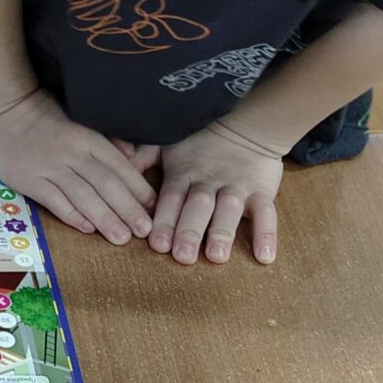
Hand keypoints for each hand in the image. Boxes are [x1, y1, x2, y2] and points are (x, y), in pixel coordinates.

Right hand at [0, 89, 154, 245]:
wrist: (2, 108)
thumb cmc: (42, 112)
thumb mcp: (79, 118)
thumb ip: (106, 139)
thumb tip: (133, 158)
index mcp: (89, 138)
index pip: (120, 167)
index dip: (139, 190)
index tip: (154, 209)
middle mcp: (73, 153)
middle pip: (106, 184)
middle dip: (128, 209)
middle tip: (145, 231)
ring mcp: (50, 167)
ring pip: (83, 195)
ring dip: (105, 218)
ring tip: (121, 238)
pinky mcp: (28, 179)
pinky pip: (54, 200)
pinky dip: (72, 215)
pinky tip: (87, 229)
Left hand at [150, 120, 282, 264]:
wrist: (246, 125)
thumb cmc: (199, 142)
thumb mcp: (166, 144)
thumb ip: (141, 158)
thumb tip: (115, 165)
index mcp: (183, 174)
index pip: (171, 198)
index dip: (164, 220)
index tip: (157, 243)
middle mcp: (209, 183)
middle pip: (198, 206)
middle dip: (189, 230)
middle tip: (182, 256)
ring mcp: (237, 187)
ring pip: (229, 210)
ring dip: (222, 232)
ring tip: (216, 256)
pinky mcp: (262, 191)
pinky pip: (267, 213)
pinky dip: (267, 235)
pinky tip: (264, 257)